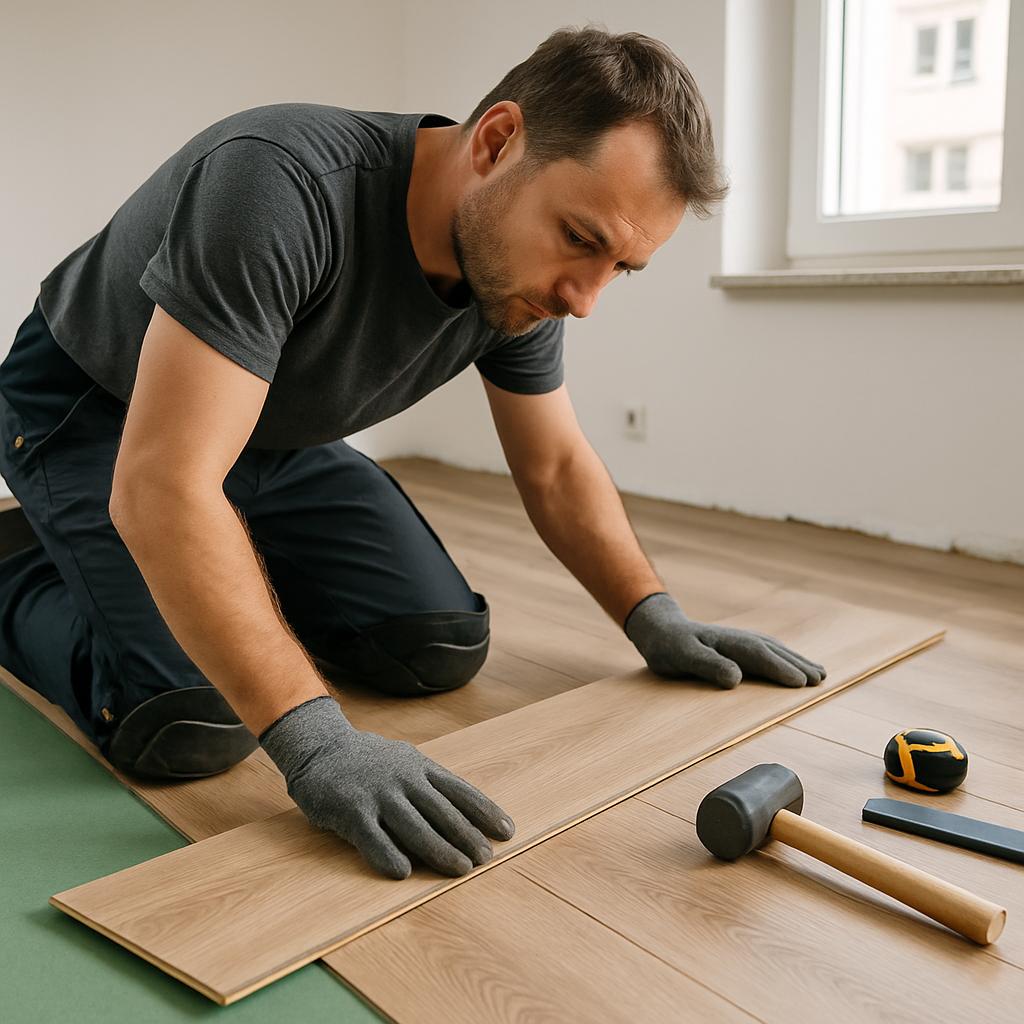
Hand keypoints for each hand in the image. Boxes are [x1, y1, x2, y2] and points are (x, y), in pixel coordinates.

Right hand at [259, 695, 515, 878]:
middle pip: (442, 812)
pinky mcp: (350, 810)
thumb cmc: (368, 762)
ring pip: (415, 827)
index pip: (460, 791)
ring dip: (440, 850)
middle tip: (486, 858)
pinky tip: (403, 872)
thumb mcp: (405, 762)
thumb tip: (466, 815)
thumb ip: (429, 784)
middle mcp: (403, 779)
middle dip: (468, 836)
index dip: (484, 812)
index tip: (507, 831)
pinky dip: (388, 855)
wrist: (320, 746)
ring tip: (460, 869)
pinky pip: (372, 838)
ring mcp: (378, 794)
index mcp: (420, 767)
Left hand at [625, 593, 826, 688]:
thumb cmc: (668, 646)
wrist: (660, 630)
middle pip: (773, 651)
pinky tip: (794, 665)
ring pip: (774, 650)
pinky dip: (784, 658)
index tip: (802, 682)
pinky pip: (767, 651)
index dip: (781, 668)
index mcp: (727, 642)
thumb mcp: (682, 656)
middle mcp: (738, 639)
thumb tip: (736, 678)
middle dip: (797, 665)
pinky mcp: (738, 647)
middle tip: (821, 680)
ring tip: (820, 673)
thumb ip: (707, 665)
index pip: (759, 656)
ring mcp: (740, 641)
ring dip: (796, 660)